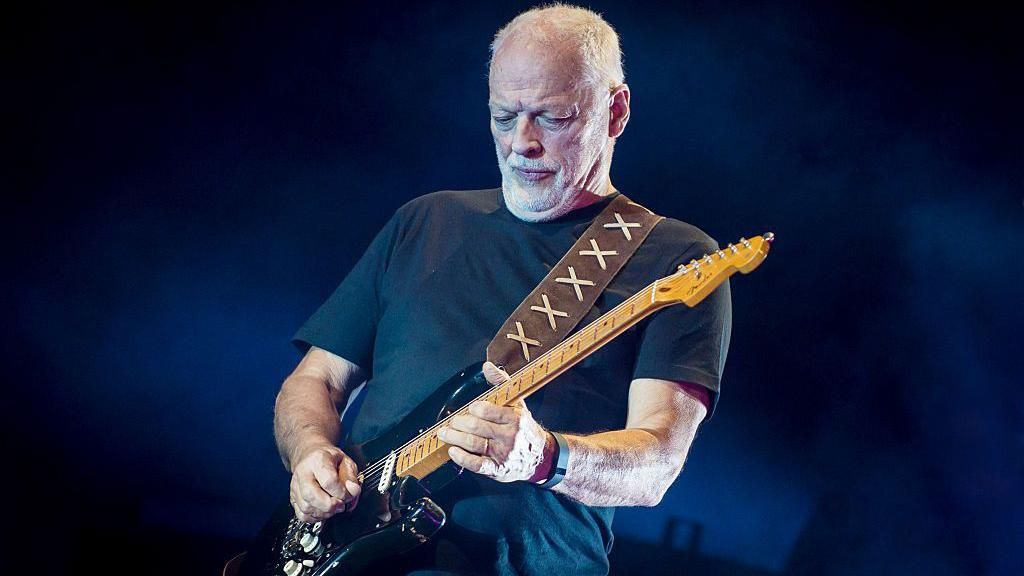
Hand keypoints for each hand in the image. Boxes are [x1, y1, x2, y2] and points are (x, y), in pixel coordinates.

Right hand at [289, 442, 361, 522]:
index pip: (329, 481)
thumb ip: (351, 477)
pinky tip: (324, 511)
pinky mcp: (293, 497)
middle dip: (330, 506)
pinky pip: (301, 515)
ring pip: (306, 507)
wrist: (311, 455)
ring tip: (334, 507)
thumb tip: (353, 491)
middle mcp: (303, 473)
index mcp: (318, 460)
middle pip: (311, 495)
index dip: (342, 493)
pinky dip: (315, 518)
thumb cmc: (329, 459)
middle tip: (341, 505)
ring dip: (324, 513)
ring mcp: (295, 486)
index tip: (349, 495)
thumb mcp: (346, 461)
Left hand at [438, 362, 552, 482]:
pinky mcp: (497, 469)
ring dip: (454, 438)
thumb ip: (501, 383)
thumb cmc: (524, 427)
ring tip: (444, 433)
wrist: (540, 457)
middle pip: (476, 427)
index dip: (473, 409)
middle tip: (450, 422)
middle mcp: (509, 436)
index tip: (468, 409)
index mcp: (514, 418)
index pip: (487, 410)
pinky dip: (462, 458)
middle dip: (458, 423)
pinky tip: (452, 451)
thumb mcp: (518, 404)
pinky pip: (476, 464)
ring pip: (473, 444)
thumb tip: (487, 366)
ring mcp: (503, 454)